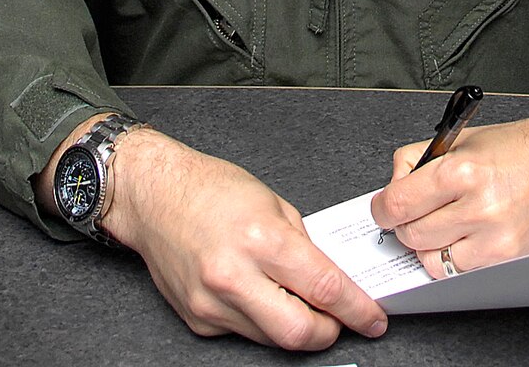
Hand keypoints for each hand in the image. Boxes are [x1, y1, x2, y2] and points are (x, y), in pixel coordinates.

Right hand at [91, 128, 386, 349]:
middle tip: (341, 319)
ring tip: (295, 296)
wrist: (155, 197)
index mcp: (261, 240)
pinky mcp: (199, 320)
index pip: (325, 289)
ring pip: (272, 338)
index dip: (357, 309)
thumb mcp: (274, 204)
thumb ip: (304, 245)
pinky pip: (244, 332)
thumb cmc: (211, 189)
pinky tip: (257, 292)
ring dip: (295, 325)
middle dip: (330, 332)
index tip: (373, 318)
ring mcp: (213, 304)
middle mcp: (234, 277)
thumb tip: (331, 279)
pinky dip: (261, 319)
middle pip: (299, 332)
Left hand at [370, 108, 528, 280]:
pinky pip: (458, 268)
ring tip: (442, 223)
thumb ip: (425, 159)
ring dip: (428, 243)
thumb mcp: (470, 139)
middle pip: (410, 234)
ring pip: (430, 258)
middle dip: (406, 223)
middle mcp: (477, 206)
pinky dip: (453, 256)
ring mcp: (493, 236)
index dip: (382, 208)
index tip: (384, 208)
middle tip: (415, 211)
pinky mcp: (506, 255)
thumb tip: (396, 183)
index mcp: (463, 169)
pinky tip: (464, 236)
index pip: (396, 204)